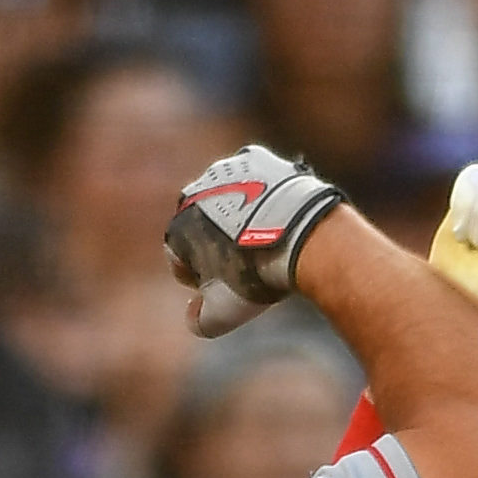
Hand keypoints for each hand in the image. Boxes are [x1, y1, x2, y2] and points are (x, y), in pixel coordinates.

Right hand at [162, 145, 344, 338]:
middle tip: (243, 263)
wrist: (301, 236)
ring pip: (227, 199)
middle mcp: (193, 194)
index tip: (222, 288)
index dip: (199, 278)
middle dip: (215, 244)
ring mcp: (223, 172)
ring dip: (238, 216)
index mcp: (177, 230)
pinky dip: (261, 193)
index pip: (179, 259)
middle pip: (200, 226)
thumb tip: (194, 317)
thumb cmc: (257, 276)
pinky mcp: (254, 158)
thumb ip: (200, 320)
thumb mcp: (224, 312)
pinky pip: (253, 178)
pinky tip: (277, 212)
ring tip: (264, 237)